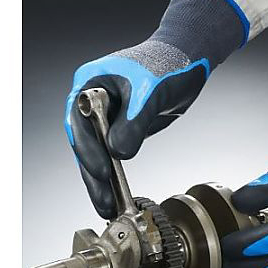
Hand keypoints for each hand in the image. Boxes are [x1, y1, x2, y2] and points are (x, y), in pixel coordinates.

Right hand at [65, 43, 208, 218]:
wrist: (188, 62)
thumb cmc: (167, 64)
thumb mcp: (149, 92)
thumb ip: (133, 122)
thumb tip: (117, 152)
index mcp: (91, 83)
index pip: (78, 120)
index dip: (87, 147)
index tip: (101, 169)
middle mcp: (94, 101)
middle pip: (84, 141)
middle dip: (93, 172)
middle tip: (103, 198)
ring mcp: (108, 116)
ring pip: (98, 152)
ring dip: (102, 179)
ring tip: (107, 205)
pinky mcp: (123, 128)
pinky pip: (114, 153)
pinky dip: (115, 173)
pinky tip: (116, 192)